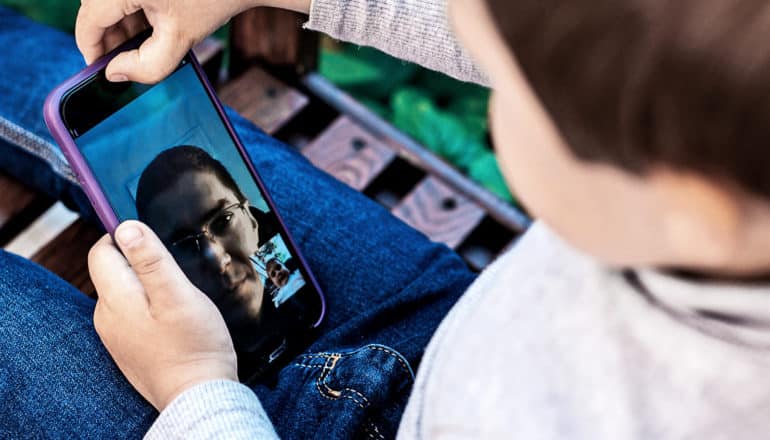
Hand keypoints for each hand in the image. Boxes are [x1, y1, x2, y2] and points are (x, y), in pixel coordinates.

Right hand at [75, 0, 311, 83]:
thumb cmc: (213, 0)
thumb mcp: (179, 40)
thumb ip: (146, 66)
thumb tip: (114, 73)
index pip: (88, 21)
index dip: (91, 50)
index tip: (99, 70)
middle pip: (96, 9)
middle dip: (108, 37)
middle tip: (124, 62)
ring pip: (107, 1)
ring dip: (119, 24)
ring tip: (141, 44)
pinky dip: (130, 11)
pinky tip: (149, 25)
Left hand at [88, 220, 237, 410]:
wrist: (198, 394)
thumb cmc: (193, 344)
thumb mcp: (177, 294)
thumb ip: (151, 260)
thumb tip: (126, 227)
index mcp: (115, 297)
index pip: (102, 250)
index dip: (126, 236)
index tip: (155, 242)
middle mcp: (107, 315)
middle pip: (113, 270)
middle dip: (141, 263)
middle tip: (175, 276)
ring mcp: (115, 334)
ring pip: (125, 292)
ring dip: (148, 287)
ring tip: (178, 300)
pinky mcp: (127, 347)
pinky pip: (132, 315)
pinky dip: (150, 309)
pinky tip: (173, 321)